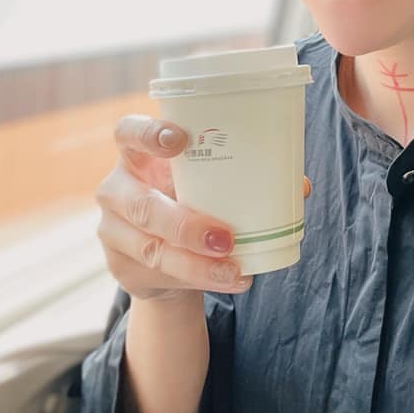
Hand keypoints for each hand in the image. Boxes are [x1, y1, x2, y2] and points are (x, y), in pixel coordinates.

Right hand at [95, 114, 311, 301]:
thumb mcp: (208, 182)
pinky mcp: (122, 267)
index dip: (149, 134)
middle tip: (225, 237)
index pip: (128, 132)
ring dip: (196, 263)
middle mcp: (117, 189)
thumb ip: (246, 177)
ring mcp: (113, 231)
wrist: (163, 253)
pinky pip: (160, 275)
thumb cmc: (190, 198)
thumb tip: (300, 186)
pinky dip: (199, 279)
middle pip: (139, 204)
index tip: (181, 140)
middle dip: (184, 224)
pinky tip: (229, 280)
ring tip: (234, 269)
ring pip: (151, 249)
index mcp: (138, 154)